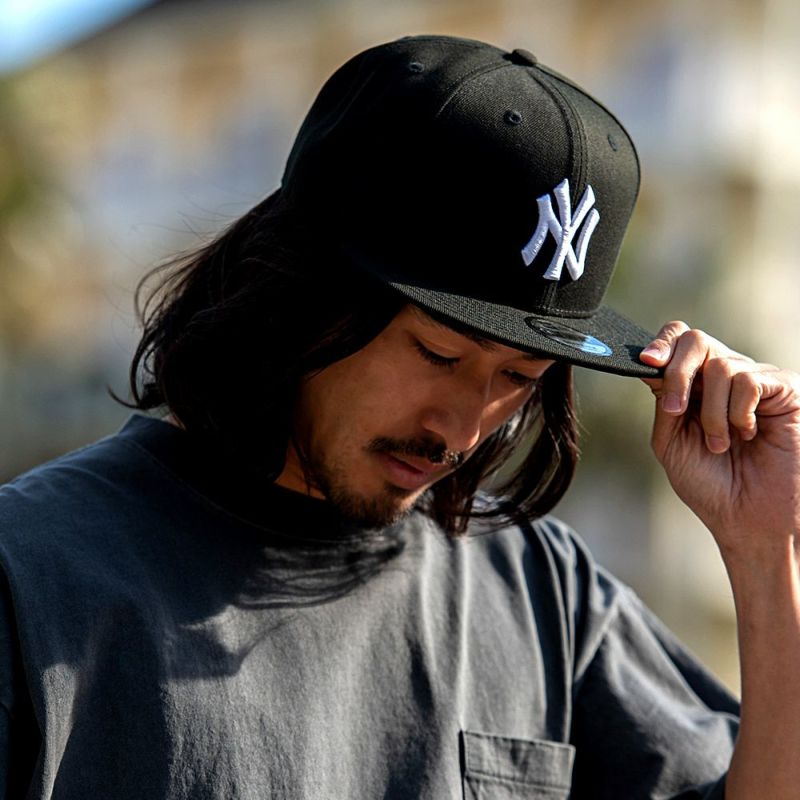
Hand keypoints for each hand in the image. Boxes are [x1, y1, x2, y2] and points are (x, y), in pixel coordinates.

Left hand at [639, 322, 799, 557]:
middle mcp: (724, 377)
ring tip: (721, 444)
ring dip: (712, 413)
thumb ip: (663, 400)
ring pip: (720, 366)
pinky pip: (749, 380)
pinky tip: (747, 434)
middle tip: (677, 410)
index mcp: (695, 385)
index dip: (662, 344)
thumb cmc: (709, 484)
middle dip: (678, 374)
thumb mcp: (670, 441)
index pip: (679, 340)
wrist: (746, 518)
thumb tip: (653, 362)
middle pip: (696, 340)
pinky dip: (738, 412)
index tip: (647, 362)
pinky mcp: (785, 390)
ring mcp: (756, 381)